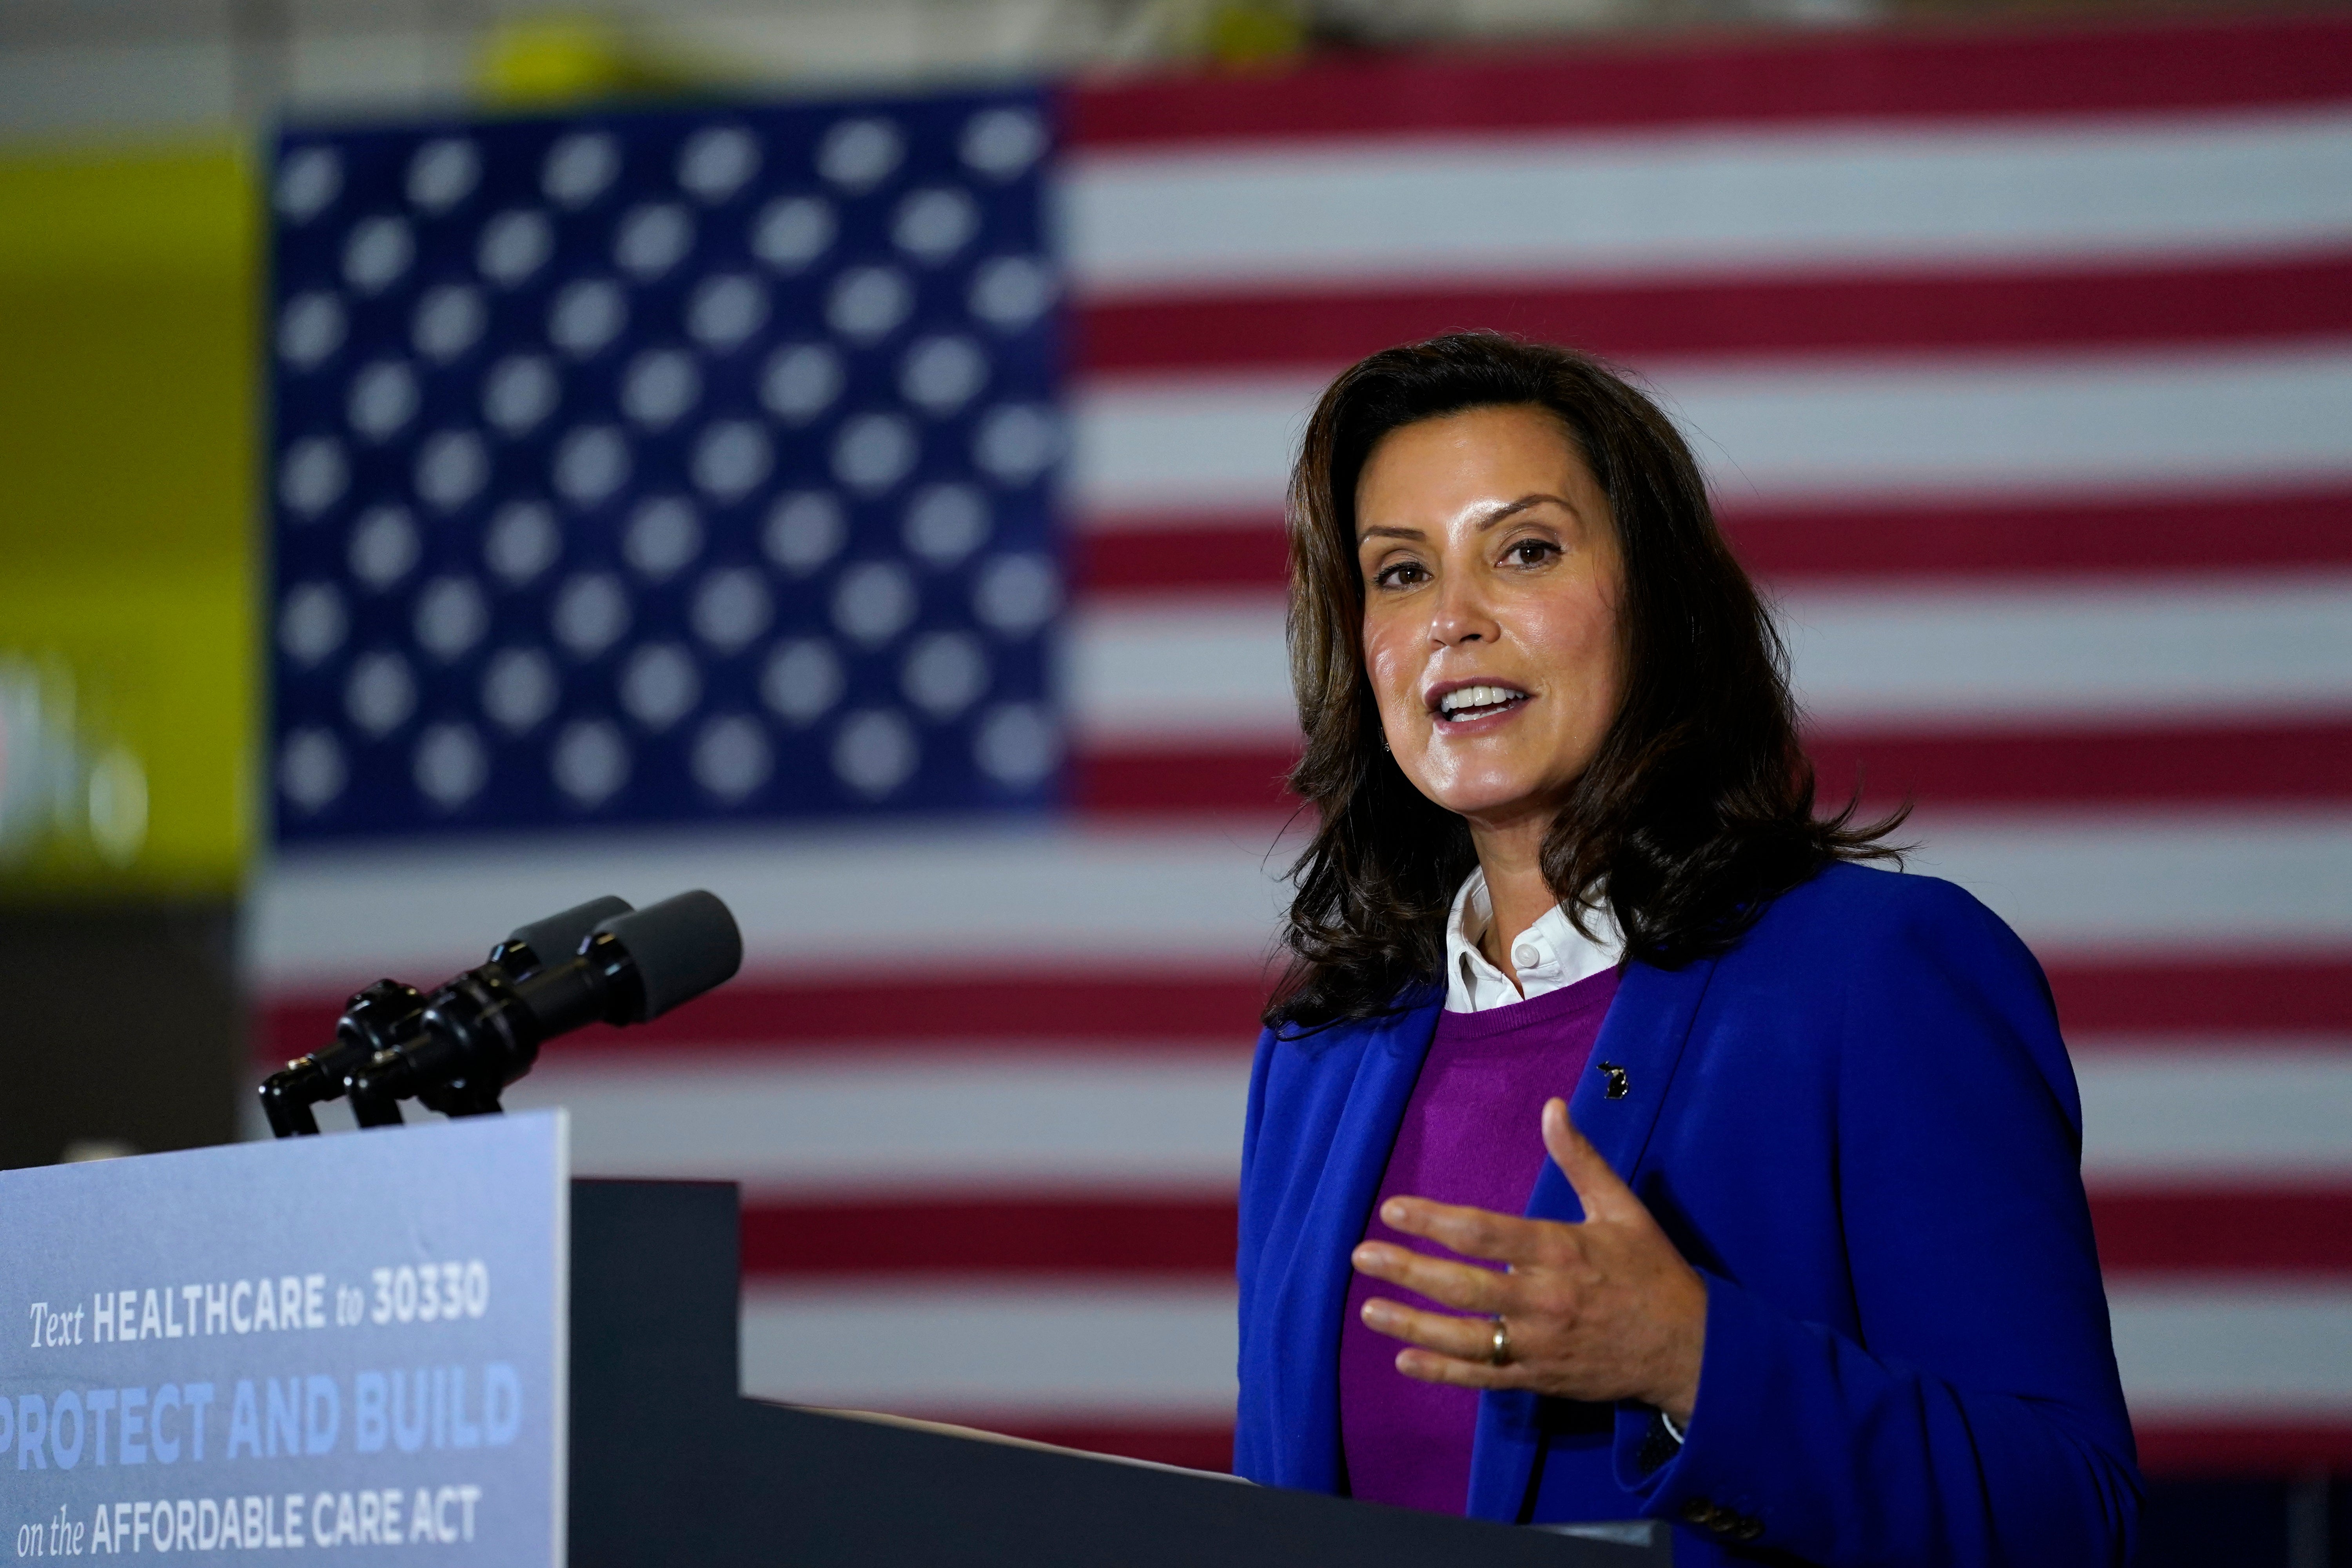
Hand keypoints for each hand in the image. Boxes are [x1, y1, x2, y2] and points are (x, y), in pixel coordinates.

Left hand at [1350, 1097, 1706, 1423]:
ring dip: (1412, 1324)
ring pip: (1465, 1338)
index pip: (1484, 1233)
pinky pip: (1484, 1377)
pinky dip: (1443, 1372)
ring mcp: (1540, 1345)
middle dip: (1407, 1270)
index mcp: (1561, 1251)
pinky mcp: (1541, 1378)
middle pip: (1463, 1287)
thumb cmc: (1653, 1274)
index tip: (1393, 1210)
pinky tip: (1405, 1361)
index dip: (1433, 1221)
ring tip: (1369, 1309)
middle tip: (1361, 1255)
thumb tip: (1553, 1107)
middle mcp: (1544, 1300)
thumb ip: (1581, 1159)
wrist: (1690, 1350)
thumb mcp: (1624, 1209)